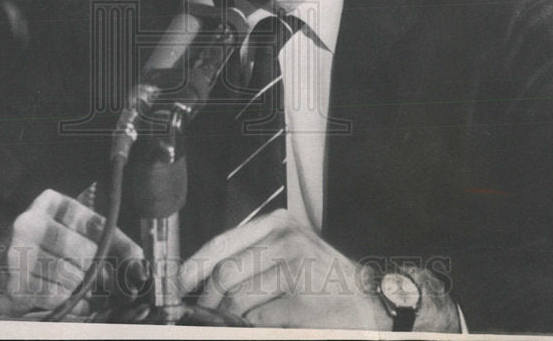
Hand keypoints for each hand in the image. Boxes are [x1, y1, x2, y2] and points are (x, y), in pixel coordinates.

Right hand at [0, 189, 142, 315]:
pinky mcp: (14, 283)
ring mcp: (18, 253)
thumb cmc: (37, 244)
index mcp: (49, 204)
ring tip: (90, 293)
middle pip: (83, 251)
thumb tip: (138, 261)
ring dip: (86, 289)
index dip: (121, 245)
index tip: (138, 262)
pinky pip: (56, 296)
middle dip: (102, 271)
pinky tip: (77, 303)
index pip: (95, 223)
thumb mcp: (65, 229)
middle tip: (110, 283)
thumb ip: (100, 239)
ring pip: (70, 276)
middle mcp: (30, 223)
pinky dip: (74, 303)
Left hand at [179, 210, 457, 329]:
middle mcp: (287, 241)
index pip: (223, 242)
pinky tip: (268, 324)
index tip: (182, 284)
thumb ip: (250, 257)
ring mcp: (295, 271)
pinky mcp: (301, 303)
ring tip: (242, 319)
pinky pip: (257, 321)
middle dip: (211, 299)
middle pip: (224, 273)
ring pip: (238, 300)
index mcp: (279, 224)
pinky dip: (253, 327)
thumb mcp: (288, 252)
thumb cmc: (325, 279)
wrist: (370, 302)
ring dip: (232, 317)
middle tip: (209, 311)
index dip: (194, 266)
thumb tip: (203, 280)